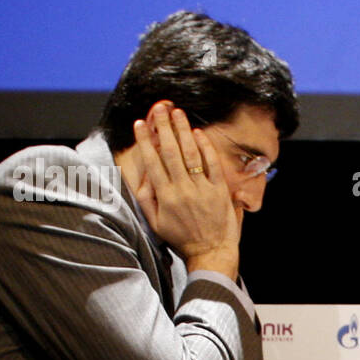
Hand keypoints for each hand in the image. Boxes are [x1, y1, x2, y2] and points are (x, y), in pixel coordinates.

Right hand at [132, 102, 239, 278]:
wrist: (210, 252)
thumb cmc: (181, 238)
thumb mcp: (155, 222)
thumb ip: (147, 197)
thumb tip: (142, 174)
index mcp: (165, 196)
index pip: (152, 161)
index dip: (146, 140)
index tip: (140, 123)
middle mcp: (182, 189)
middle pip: (171, 152)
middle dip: (164, 127)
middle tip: (159, 108)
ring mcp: (202, 188)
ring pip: (190, 154)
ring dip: (183, 131)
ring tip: (177, 112)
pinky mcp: (219, 190)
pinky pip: (212, 164)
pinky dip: (205, 147)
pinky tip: (198, 133)